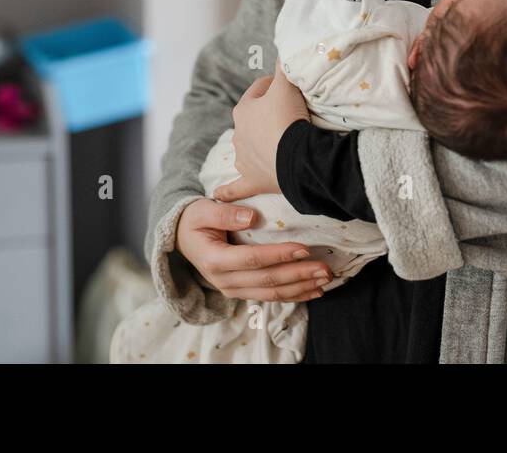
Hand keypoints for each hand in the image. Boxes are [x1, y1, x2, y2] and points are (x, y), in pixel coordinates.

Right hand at [175, 198, 329, 301]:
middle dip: (299, 275)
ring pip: (272, 293)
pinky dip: (294, 295)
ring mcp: (233, 289)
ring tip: (324, 280)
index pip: (253, 259)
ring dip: (301, 288)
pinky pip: (270, 297)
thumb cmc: (194, 220)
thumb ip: (225, 213)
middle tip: (325, 269)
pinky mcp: (241, 291)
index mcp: (215, 260)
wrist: (181, 238)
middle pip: (267, 280)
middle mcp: (224, 281)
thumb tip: (251, 217)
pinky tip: (313, 291)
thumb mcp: (202, 210)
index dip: (280, 255)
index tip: (305, 249)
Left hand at [214, 57, 307, 201]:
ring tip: (280, 142)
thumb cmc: (288, 118)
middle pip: (254, 117)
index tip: (292, 85)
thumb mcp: (287, 84)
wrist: (296, 157)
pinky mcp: (252, 180)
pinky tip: (218, 194)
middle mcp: (238, 134)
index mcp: (243, 110)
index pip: (259, 88)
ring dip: (258, 144)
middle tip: (292, 113)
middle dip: (268, 114)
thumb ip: (284, 66)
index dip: (276, 84)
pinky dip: (228, 191)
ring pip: (247, 147)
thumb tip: (285, 49)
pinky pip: (235, 187)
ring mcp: (244, 159)